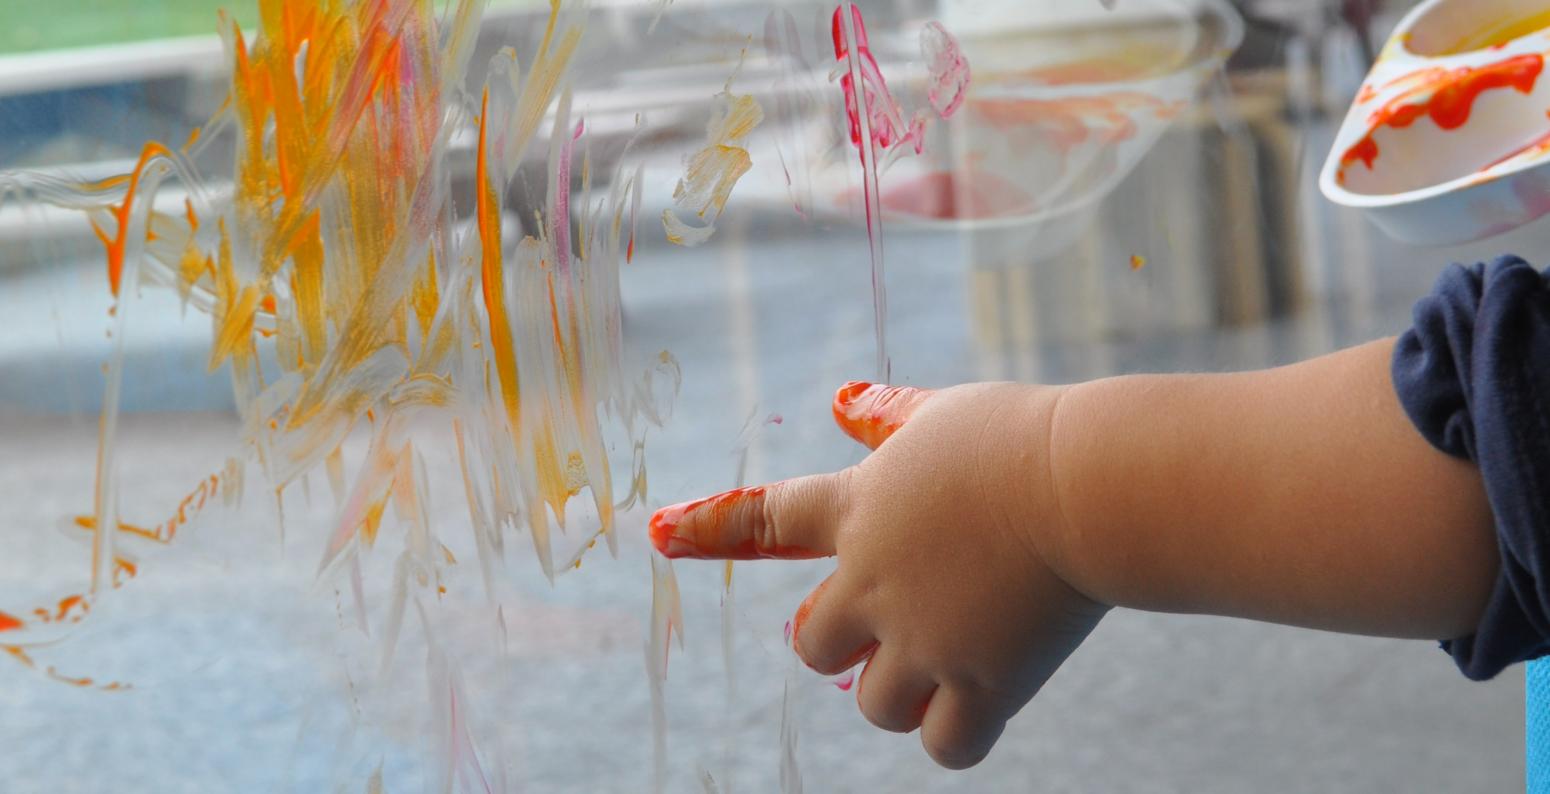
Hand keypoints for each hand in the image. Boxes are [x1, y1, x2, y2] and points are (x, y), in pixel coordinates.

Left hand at [650, 381, 1108, 768]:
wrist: (1086, 485)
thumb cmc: (1022, 438)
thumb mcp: (944, 414)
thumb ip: (888, 415)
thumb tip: (840, 398)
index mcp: (858, 510)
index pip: (766, 520)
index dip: (708, 528)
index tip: (658, 534)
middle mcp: (874, 582)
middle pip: (812, 646)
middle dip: (842, 644)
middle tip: (894, 628)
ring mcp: (924, 639)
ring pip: (875, 704)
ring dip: (900, 692)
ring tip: (950, 663)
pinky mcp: (982, 683)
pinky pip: (944, 746)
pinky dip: (955, 735)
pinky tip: (982, 705)